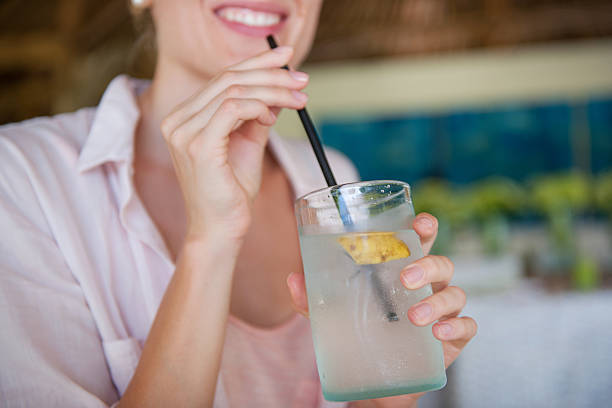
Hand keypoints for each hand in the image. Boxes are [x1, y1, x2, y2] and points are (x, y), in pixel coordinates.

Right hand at [160, 46, 308, 242]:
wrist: (220, 229)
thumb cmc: (232, 192)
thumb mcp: (247, 144)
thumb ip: (256, 115)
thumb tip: (278, 89)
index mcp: (185, 117)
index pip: (222, 77)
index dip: (257, 62)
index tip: (287, 58)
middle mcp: (178, 120)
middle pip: (228, 77)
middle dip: (271, 72)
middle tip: (302, 77)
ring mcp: (184, 132)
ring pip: (234, 89)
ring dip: (273, 90)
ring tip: (299, 98)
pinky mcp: (198, 146)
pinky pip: (233, 108)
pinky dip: (259, 106)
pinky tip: (274, 116)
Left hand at [287, 213, 477, 407]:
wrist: (375, 382)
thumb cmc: (358, 334)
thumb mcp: (331, 317)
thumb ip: (312, 299)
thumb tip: (292, 279)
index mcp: (402, 271)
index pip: (419, 241)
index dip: (425, 227)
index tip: (421, 223)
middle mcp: (427, 286)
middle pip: (442, 263)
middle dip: (428, 265)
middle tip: (406, 278)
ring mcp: (442, 311)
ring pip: (455, 293)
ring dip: (437, 302)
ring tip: (414, 318)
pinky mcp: (451, 339)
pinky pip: (466, 326)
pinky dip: (456, 326)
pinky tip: (438, 333)